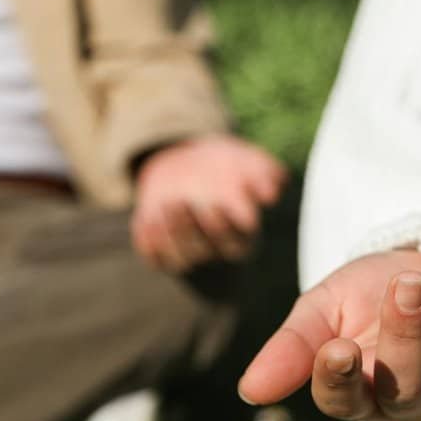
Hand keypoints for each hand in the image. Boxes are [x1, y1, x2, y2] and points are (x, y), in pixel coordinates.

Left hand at [132, 134, 286, 271]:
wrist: (187, 163)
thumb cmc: (225, 165)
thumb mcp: (246, 161)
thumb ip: (263, 172)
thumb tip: (272, 194)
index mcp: (241, 232)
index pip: (235, 242)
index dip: (223, 228)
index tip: (215, 204)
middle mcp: (215, 248)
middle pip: (205, 251)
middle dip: (191, 229)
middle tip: (180, 202)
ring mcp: (188, 251)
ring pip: (180, 258)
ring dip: (171, 234)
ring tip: (165, 204)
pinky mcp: (162, 250)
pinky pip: (155, 259)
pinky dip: (150, 243)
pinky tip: (148, 218)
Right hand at [239, 251, 420, 420]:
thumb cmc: (370, 291)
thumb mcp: (326, 304)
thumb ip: (292, 345)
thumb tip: (249, 392)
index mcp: (357, 389)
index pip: (343, 401)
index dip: (340, 382)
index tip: (338, 348)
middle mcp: (407, 402)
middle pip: (405, 392)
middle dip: (408, 336)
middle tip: (408, 285)